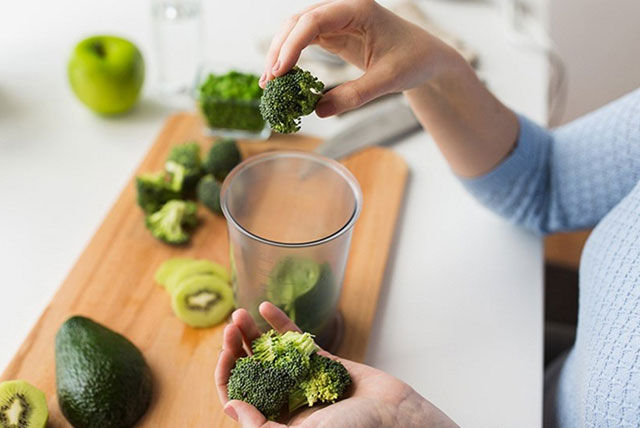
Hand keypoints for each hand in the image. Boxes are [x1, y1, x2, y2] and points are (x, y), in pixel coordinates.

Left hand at [215, 302, 457, 427]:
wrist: (395, 417)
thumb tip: (230, 405)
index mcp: (277, 420)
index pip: (239, 397)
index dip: (225, 376)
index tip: (223, 355)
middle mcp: (285, 399)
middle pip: (251, 371)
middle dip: (237, 348)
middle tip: (231, 328)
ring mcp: (301, 378)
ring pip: (269, 353)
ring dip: (253, 333)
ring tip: (240, 315)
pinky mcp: (320, 361)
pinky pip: (295, 340)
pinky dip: (280, 324)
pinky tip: (267, 308)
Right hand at [260, 0, 517, 177]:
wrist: (427, 57)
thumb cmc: (414, 61)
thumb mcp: (387, 81)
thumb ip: (354, 96)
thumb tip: (318, 111)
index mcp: (359, 9)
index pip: (315, 21)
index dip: (292, 45)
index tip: (279, 71)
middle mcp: (344, 8)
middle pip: (298, 22)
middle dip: (279, 50)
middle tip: (268, 82)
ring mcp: (337, 20)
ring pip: (297, 30)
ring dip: (281, 54)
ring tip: (269, 83)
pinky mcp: (335, 34)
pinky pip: (305, 41)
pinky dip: (292, 58)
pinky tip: (284, 78)